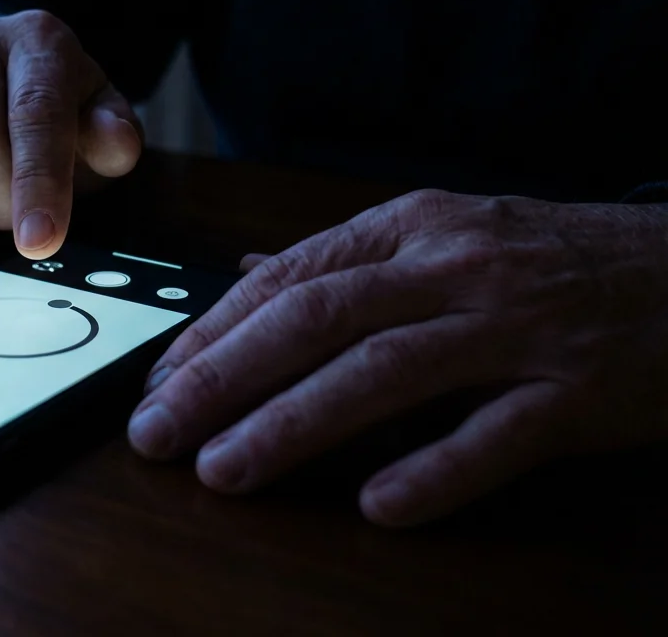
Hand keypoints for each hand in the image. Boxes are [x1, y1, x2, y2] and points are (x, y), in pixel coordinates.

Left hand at [128, 189, 667, 525]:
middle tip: (158, 431)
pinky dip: (434, 470)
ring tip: (226, 470)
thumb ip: (347, 260)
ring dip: (294, 423)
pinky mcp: (578, 391)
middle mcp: (455, 268)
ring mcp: (517, 327)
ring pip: (386, 371)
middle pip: (317, 318)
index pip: (289, 275)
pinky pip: (496, 435)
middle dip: (223, 378)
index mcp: (413, 229)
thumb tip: (249, 268)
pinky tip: (378, 505)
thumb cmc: (552, 258)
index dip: (213, 330)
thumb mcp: (445, 235)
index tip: (156, 379)